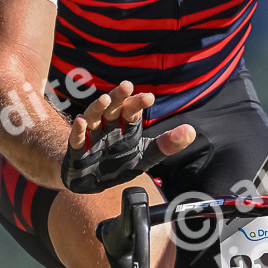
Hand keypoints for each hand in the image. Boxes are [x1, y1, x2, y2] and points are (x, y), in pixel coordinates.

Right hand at [61, 81, 195, 192]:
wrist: (92, 182)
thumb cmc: (119, 163)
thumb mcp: (146, 156)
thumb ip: (166, 145)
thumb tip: (191, 131)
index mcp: (125, 127)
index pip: (132, 111)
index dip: (138, 103)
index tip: (149, 97)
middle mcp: (108, 128)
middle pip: (113, 109)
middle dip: (119, 97)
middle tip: (127, 85)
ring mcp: (92, 138)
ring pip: (94, 118)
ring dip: (98, 108)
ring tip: (105, 99)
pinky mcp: (77, 152)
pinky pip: (76, 139)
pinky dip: (78, 131)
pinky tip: (81, 121)